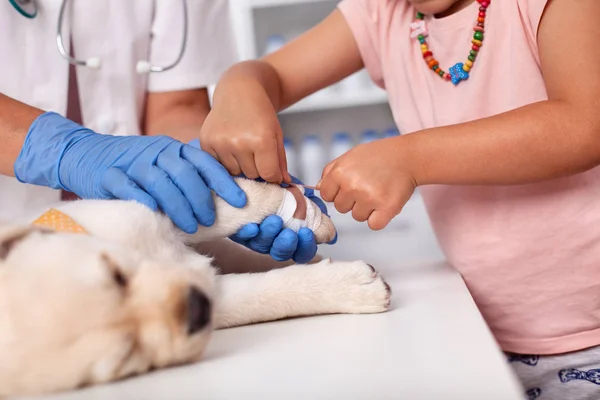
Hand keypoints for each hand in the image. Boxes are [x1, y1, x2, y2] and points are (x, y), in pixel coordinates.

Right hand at [14, 112, 246, 233]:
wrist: (85, 154)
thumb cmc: (134, 166)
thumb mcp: (164, 163)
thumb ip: (189, 175)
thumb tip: (224, 198)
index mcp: (173, 149)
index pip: (204, 162)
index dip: (224, 182)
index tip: (240, 201)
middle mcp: (156, 153)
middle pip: (185, 174)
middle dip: (201, 199)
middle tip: (209, 219)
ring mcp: (132, 163)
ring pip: (161, 182)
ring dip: (179, 206)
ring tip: (191, 226)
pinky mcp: (110, 176)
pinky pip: (130, 187)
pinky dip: (145, 200)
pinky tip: (157, 213)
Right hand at [199, 80, 290, 183]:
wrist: (238, 91)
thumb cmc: (261, 113)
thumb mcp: (277, 134)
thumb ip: (280, 161)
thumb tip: (284, 183)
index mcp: (261, 139)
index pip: (269, 175)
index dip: (273, 175)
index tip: (273, 170)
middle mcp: (239, 142)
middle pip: (252, 175)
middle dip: (257, 168)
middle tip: (256, 151)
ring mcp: (220, 142)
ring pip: (235, 172)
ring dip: (241, 165)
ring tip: (242, 146)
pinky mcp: (206, 142)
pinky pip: (219, 165)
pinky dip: (226, 160)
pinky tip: (230, 145)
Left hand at [230, 176, 335, 263]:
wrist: (250, 175)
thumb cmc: (275, 185)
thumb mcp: (297, 192)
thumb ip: (312, 206)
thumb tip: (326, 221)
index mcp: (292, 234)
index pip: (302, 250)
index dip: (306, 246)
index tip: (306, 232)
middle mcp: (275, 239)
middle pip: (283, 253)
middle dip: (287, 244)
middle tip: (289, 233)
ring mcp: (257, 237)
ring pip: (264, 246)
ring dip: (270, 235)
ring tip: (272, 221)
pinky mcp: (241, 232)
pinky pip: (244, 237)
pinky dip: (248, 233)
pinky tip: (251, 227)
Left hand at [318, 137, 415, 229]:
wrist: (408, 157)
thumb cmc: (379, 155)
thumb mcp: (350, 156)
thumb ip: (331, 171)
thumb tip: (318, 187)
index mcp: (340, 172)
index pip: (326, 195)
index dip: (337, 192)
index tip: (349, 185)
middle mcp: (353, 186)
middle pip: (341, 208)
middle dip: (352, 200)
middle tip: (367, 186)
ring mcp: (370, 198)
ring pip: (357, 217)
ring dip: (367, 209)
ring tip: (377, 191)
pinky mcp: (387, 209)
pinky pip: (374, 225)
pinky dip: (380, 218)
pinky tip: (384, 202)